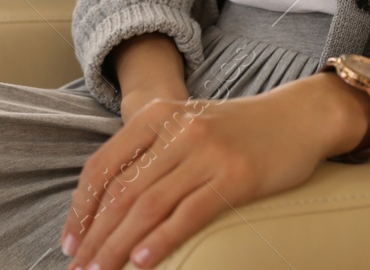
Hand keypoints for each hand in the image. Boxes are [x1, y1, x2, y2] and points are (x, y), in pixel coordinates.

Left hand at [60, 81, 345, 269]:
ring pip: (149, 206)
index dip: (81, 209)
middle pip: (122, 193)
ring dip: (119, 246)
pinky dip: (162, 240)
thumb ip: (151, 154)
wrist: (299, 116)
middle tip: (79, 269)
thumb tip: (110, 205)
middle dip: (96, 237)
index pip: (103, 167)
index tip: (70, 242)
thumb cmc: (239, 130)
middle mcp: (177, 131)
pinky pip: (189, 213)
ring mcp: (207, 153)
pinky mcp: (236, 176)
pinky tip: (142, 262)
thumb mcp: (186, 127)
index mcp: (157, 116)